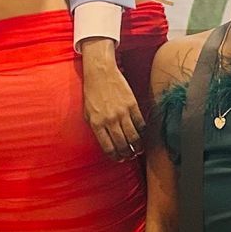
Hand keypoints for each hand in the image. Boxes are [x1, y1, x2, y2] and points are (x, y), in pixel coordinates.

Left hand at [81, 38, 144, 156]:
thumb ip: (96, 128)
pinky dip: (142, 131)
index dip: (115, 156)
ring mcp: (122, 112)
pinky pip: (140, 123)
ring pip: (133, 136)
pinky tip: (141, 134)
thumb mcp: (87, 113)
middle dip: (127, 154)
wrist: (100, 73)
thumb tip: (107, 141)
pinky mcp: (132, 105)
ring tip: (138, 149)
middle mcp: (110, 120)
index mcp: (97, 124)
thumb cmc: (92, 93)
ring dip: (137, 146)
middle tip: (129, 156)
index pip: (108, 147)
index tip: (118, 158)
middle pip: (122, 144)